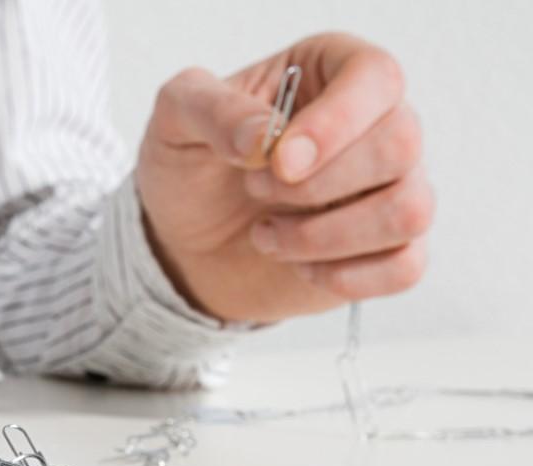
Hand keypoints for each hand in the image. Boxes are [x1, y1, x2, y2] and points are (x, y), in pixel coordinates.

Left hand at [136, 33, 430, 322]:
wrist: (186, 240)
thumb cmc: (191, 164)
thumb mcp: (176, 117)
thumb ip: (213, 110)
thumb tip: (266, 137)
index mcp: (334, 70)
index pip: (377, 78)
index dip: (336, 122)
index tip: (280, 162)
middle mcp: (378, 123)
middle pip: (400, 147)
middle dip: (316, 186)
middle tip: (254, 190)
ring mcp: (391, 186)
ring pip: (408, 211)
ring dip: (323, 236)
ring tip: (265, 234)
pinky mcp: (388, 248)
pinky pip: (404, 267)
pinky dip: (343, 275)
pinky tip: (297, 264)